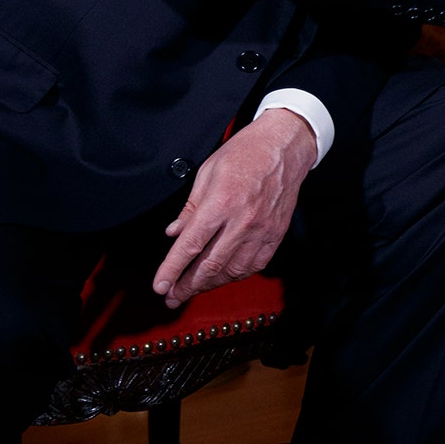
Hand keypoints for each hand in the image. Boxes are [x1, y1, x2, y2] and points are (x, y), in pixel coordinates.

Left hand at [151, 108, 314, 307]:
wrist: (284, 147)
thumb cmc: (245, 153)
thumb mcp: (207, 172)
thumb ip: (190, 207)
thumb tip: (174, 233)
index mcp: (221, 203)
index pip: (190, 246)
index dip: (172, 270)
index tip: (160, 286)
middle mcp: (243, 220)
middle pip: (210, 265)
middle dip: (187, 286)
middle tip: (172, 296)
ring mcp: (262, 229)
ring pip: (233, 270)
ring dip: (211, 284)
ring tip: (195, 288)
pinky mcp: (276, 233)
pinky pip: (256, 264)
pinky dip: (237, 275)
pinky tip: (225, 276)